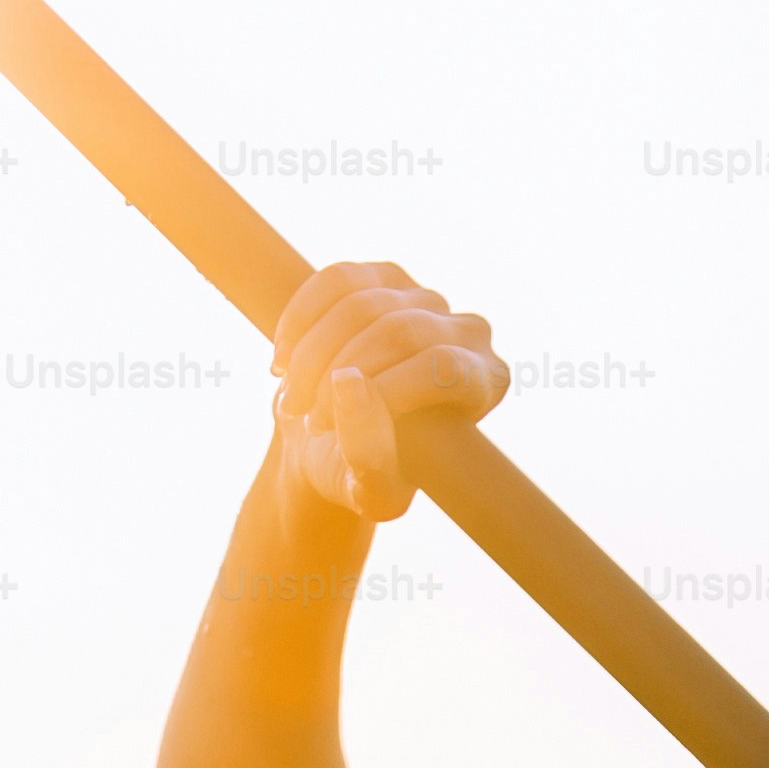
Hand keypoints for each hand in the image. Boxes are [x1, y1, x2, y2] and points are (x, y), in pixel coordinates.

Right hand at [266, 260, 510, 522]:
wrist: (333, 445)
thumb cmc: (364, 476)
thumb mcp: (371, 491)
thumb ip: (369, 457)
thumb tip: (348, 382)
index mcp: (485, 383)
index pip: (444, 368)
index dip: (386, 391)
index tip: (329, 426)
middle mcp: (467, 332)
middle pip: (400, 332)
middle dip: (336, 373)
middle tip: (303, 415)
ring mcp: (426, 298)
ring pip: (363, 303)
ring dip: (312, 353)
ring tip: (291, 397)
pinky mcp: (383, 276)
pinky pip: (337, 279)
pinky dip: (300, 319)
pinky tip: (283, 360)